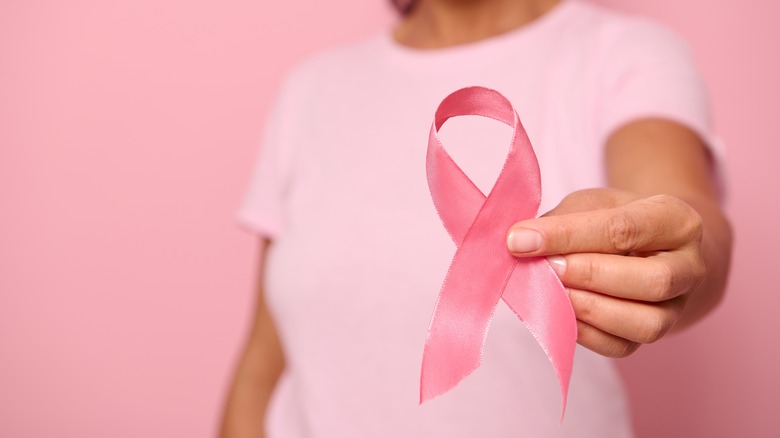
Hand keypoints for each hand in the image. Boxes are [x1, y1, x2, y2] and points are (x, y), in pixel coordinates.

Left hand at [506, 189, 705, 357]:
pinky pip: (624, 346)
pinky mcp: (657, 334)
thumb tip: (521, 243)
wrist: (654, 247)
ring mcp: (678, 307)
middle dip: (590, 276)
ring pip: (645, 323)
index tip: (520, 240)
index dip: (566, 236)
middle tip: (547, 269)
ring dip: (590, 309)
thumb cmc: (618, 220)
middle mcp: (690, 266)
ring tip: (553, 293)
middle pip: (652, 281)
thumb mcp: (594, 203)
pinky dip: (587, 334)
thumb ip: (562, 221)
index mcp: (676, 219)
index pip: (623, 228)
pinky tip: (561, 314)